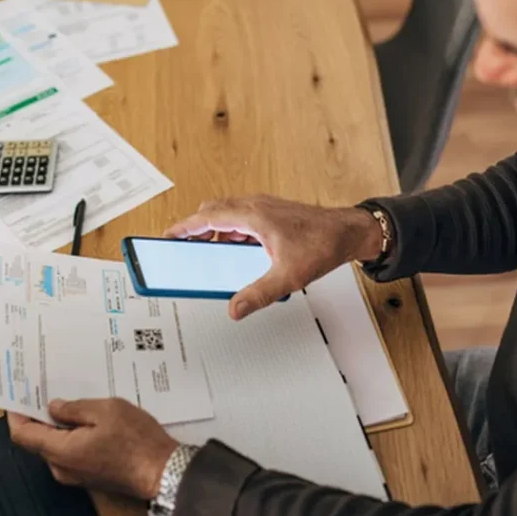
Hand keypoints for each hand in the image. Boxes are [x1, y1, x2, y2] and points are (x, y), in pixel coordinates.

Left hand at [7, 399, 178, 500]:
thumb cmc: (137, 441)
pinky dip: (71, 436)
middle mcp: (62, 468)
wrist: (163, 470)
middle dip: (38, 417)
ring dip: (57, 426)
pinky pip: (70, 453)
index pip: (23, 436)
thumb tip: (54, 407)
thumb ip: (74, 409)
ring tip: (71, 402)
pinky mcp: (89, 475)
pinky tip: (87, 420)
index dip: (16, 415)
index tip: (17, 397)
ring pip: (54, 447)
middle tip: (45, 392)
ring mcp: (76, 474)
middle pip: (37, 441)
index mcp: (61, 451)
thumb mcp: (105, 410)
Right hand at [164, 195, 383, 319]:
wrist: (349, 231)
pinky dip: (233, 232)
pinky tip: (240, 253)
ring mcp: (265, 208)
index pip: (206, 217)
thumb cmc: (323, 244)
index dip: (183, 228)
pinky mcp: (273, 213)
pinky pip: (243, 219)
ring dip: (216, 232)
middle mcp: (256, 206)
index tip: (167, 236)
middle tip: (186, 249)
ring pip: (228, 215)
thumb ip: (258, 294)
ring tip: (212, 255)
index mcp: (253, 215)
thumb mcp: (287, 276)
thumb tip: (234, 309)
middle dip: (197, 231)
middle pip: (213, 212)